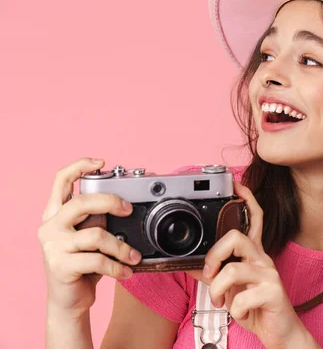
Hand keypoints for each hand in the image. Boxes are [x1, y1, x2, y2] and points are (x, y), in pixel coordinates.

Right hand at [38, 157, 141, 315]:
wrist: (69, 300)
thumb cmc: (84, 265)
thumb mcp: (90, 237)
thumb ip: (98, 219)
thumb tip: (123, 205)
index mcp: (55, 214)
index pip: (60, 181)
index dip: (79, 166)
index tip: (100, 162)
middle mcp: (50, 226)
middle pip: (81, 202)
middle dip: (110, 201)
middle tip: (128, 209)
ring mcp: (53, 246)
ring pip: (96, 235)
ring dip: (121, 247)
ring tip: (133, 256)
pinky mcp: (60, 265)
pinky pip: (97, 260)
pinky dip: (117, 266)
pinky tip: (126, 272)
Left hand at [186, 182, 317, 348]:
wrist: (280, 333)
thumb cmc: (256, 308)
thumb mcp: (230, 289)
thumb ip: (214, 275)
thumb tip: (190, 265)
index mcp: (254, 255)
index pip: (254, 219)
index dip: (247, 199)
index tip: (236, 184)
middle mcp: (263, 260)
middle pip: (237, 237)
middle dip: (214, 255)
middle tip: (208, 274)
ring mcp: (270, 276)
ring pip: (233, 270)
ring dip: (217, 290)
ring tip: (220, 301)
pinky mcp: (273, 293)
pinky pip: (242, 298)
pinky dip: (234, 310)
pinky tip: (240, 312)